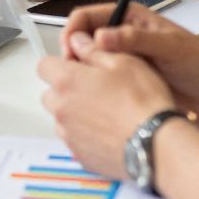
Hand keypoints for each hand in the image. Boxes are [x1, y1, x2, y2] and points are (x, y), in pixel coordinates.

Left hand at [38, 32, 176, 180]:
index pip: (44, 66)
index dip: (61, 63)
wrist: (155, 145)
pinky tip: (110, 131)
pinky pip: (75, 141)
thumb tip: (77, 41)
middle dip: (66, 90)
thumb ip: (92, 50)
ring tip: (106, 112)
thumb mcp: (123, 61)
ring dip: (75, 114)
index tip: (78, 66)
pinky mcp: (80, 156)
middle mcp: (61, 109)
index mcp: (66, 81)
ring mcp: (69, 136)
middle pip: (51, 94)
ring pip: (62, 119)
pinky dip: (86, 135)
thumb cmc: (142, 101)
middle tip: (96, 89)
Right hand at [63, 4, 198, 127]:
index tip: (70, 51)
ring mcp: (125, 66)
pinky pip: (103, 90)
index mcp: (131, 21)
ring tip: (83, 92)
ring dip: (83, 78)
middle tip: (73, 76)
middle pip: (83, 43)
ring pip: (90, 69)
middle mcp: (123, 41)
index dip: (74, 32)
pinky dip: (94, 96)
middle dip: (74, 57)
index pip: (88, 18)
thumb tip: (102, 36)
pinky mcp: (129, 89)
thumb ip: (137, 39)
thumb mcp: (171, 46)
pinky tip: (95, 106)